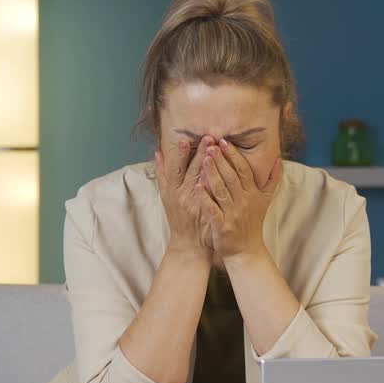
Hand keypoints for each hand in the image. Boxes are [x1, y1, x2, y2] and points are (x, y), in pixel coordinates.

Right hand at [155, 138, 213, 257]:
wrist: (189, 244)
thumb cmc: (178, 217)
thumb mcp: (166, 196)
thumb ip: (162, 174)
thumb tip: (158, 152)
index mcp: (172, 190)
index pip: (175, 168)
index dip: (179, 154)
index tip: (185, 139)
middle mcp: (183, 196)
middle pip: (192, 171)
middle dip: (200, 154)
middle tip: (209, 137)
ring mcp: (198, 204)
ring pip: (204, 182)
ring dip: (212, 165)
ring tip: (219, 149)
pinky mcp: (210, 212)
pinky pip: (215, 196)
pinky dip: (218, 184)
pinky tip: (226, 173)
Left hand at [198, 139, 281, 258]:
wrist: (247, 250)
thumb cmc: (253, 223)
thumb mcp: (265, 200)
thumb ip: (272, 179)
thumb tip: (278, 159)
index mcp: (252, 194)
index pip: (243, 170)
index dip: (234, 156)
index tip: (224, 142)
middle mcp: (244, 202)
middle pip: (232, 177)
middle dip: (221, 160)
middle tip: (211, 145)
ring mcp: (233, 214)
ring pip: (221, 191)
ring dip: (212, 174)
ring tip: (203, 159)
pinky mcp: (223, 226)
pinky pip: (213, 210)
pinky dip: (205, 198)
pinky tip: (196, 187)